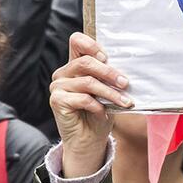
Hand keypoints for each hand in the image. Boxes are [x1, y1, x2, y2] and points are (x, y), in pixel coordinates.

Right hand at [49, 32, 130, 177]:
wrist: (89, 141)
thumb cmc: (99, 114)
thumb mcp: (107, 92)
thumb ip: (108, 78)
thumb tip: (124, 71)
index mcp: (74, 65)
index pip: (77, 41)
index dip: (92, 45)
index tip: (107, 58)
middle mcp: (63, 73)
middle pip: (85, 62)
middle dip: (109, 72)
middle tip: (125, 83)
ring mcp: (57, 87)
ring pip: (87, 82)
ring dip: (110, 93)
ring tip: (125, 102)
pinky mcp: (57, 101)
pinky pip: (83, 98)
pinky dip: (98, 106)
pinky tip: (105, 113)